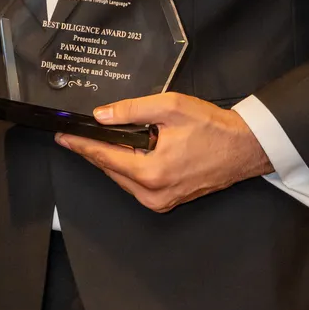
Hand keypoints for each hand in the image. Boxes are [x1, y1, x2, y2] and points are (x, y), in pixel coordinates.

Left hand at [54, 92, 272, 213]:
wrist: (245, 148)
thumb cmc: (212, 128)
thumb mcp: (170, 107)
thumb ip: (132, 110)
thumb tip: (101, 115)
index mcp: (151, 173)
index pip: (104, 158)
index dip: (80, 145)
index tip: (63, 137)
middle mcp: (153, 194)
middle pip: (111, 170)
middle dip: (95, 151)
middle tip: (78, 132)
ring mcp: (161, 201)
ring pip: (123, 179)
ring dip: (112, 159)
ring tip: (103, 138)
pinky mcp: (168, 201)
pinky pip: (137, 184)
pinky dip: (128, 167)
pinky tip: (127, 150)